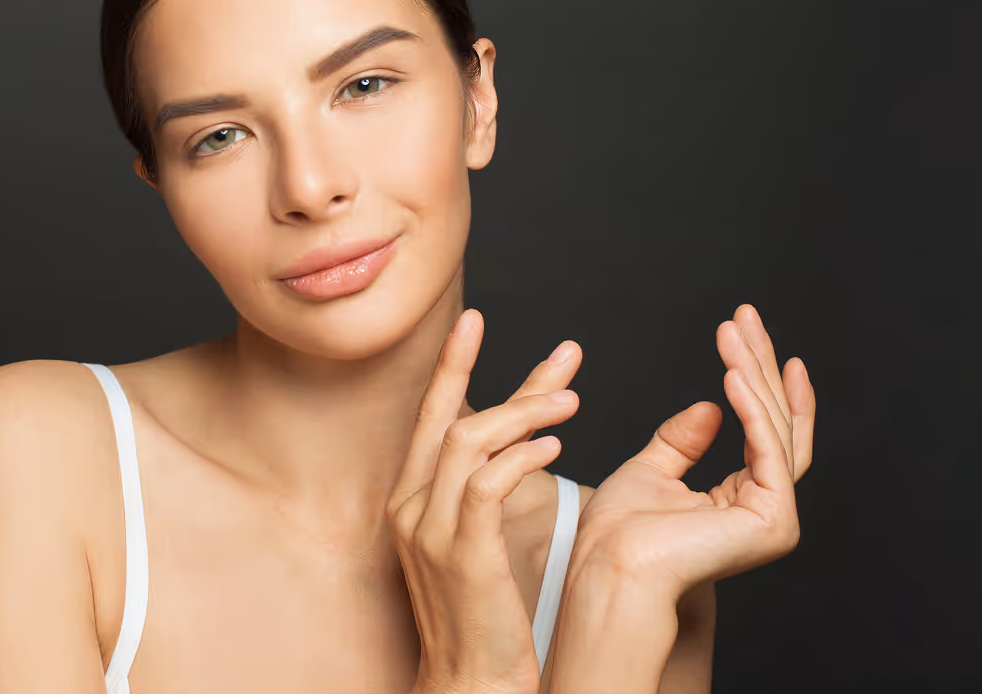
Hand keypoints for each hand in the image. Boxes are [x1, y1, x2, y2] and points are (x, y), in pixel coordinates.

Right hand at [388, 309, 582, 693]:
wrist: (472, 681)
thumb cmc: (487, 617)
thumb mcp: (480, 542)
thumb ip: (492, 489)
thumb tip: (527, 443)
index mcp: (411, 499)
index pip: (432, 418)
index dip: (453, 367)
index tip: (475, 324)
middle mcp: (409, 505)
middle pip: (446, 416)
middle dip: (486, 367)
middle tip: (556, 349)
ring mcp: (429, 529)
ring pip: (468, 442)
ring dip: (524, 413)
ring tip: (572, 401)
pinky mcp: (460, 552)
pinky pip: (487, 484)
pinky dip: (522, 456)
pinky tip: (556, 446)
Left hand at [571, 303, 815, 596]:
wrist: (608, 567)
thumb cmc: (617, 533)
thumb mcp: (650, 470)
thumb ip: (682, 440)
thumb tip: (711, 405)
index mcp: (741, 503)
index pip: (762, 431)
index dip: (758, 380)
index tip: (748, 336)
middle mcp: (767, 512)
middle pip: (775, 422)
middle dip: (759, 363)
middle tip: (745, 315)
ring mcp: (775, 519)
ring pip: (773, 428)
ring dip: (753, 372)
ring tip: (734, 331)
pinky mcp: (772, 520)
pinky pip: (765, 448)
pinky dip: (750, 406)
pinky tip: (734, 372)